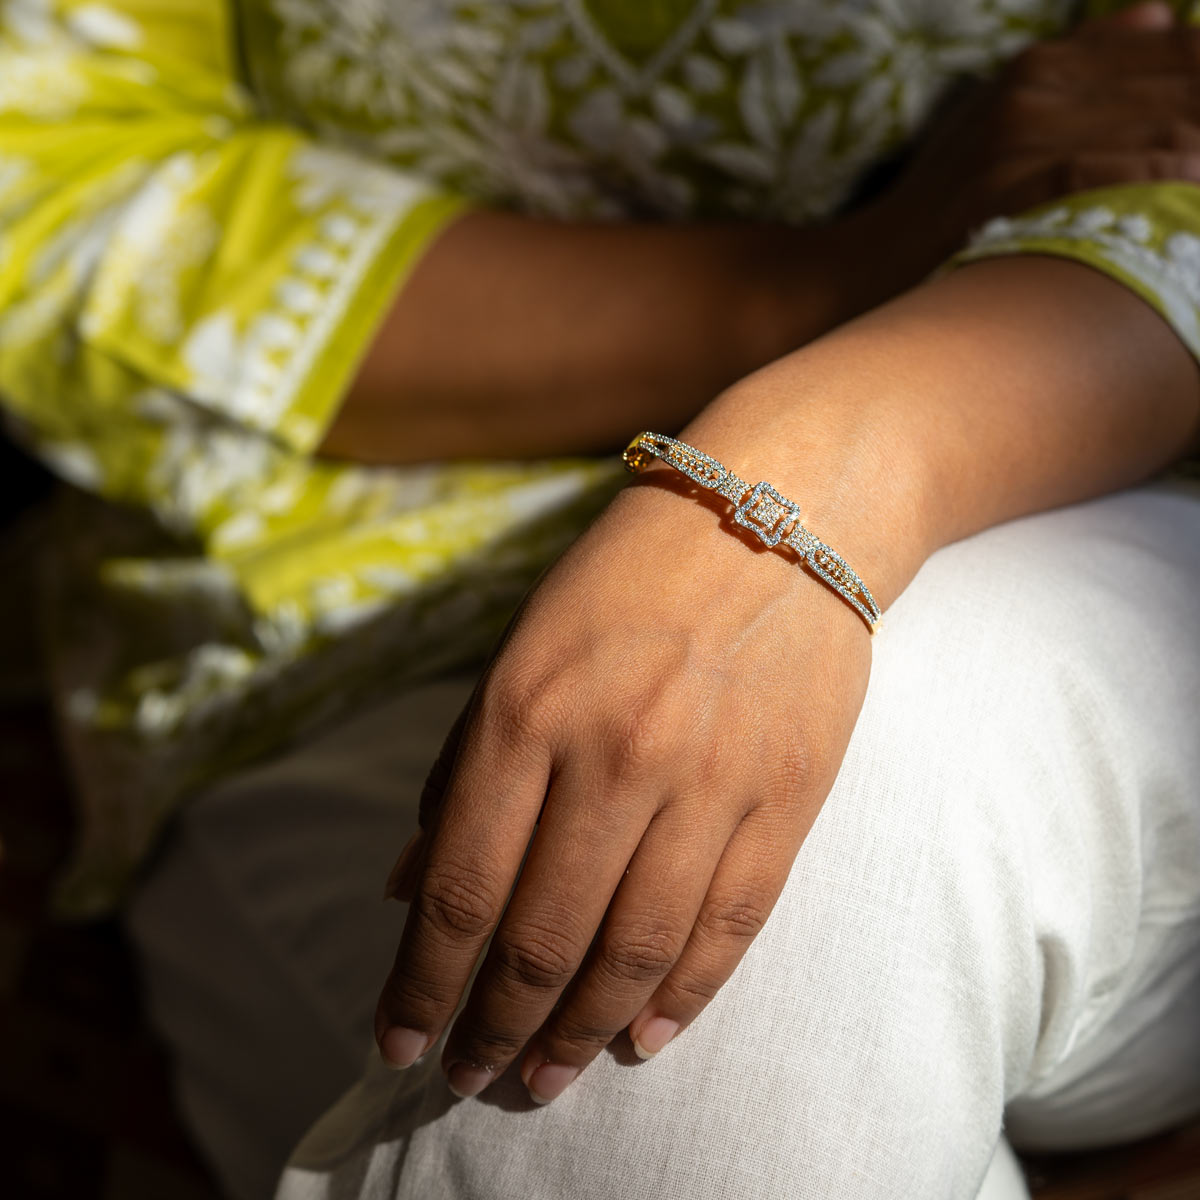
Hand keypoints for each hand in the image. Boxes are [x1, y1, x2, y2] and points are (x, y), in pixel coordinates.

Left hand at [374, 462, 879, 1104]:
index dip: (422, 982)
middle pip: (542, 938)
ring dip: (580, 1031)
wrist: (777, 517)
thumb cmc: (626, 579)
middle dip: (494, 1026)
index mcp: (527, 709)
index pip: (461, 886)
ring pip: (634, 951)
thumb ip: (461, 768)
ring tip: (545, 1076)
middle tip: (470, 1078)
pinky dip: (682, 997)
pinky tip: (642, 1039)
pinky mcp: (786, 799)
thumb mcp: (520, 648)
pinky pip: (729, 926)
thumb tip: (410, 888)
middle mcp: (614, 754)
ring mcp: (709, 781)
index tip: (398, 1039)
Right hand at [877, 0, 1199, 271]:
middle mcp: (1035, 90)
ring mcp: (1018, 140)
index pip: (1182, 53)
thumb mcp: (1003, 113)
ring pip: (1161, 131)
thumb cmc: (943, 202)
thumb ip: (1084, 62)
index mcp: (1043, 64)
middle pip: (1184, 89)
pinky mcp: (1003, 192)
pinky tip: (1188, 204)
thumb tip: (1161, 17)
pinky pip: (1106, 176)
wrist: (866, 263)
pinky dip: (1157, 185)